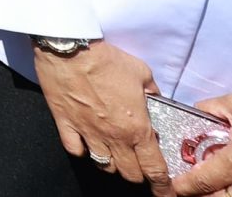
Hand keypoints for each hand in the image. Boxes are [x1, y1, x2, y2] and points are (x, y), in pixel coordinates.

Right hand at [33, 38, 166, 190]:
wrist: (70, 48)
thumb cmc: (106, 59)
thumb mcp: (141, 72)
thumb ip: (152, 91)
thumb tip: (154, 98)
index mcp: (136, 127)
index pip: (154, 168)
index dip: (162, 185)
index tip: (166, 191)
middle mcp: (113, 137)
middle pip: (129, 173)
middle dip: (139, 173)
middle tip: (140, 165)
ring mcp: (87, 132)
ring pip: (103, 166)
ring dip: (112, 164)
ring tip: (115, 155)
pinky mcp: (65, 124)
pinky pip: (75, 150)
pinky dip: (82, 151)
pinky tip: (86, 143)